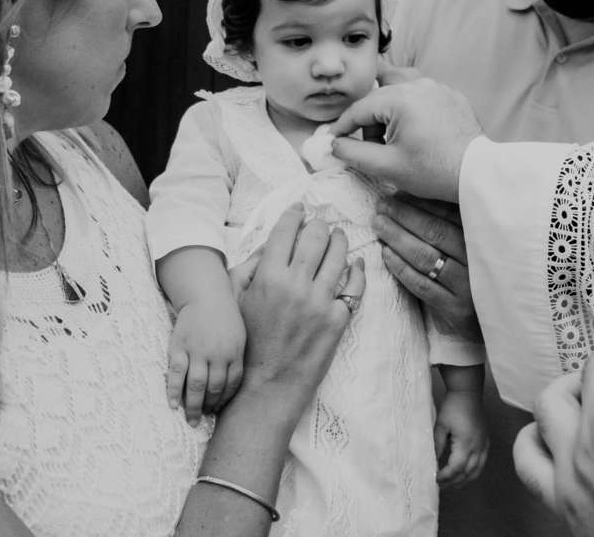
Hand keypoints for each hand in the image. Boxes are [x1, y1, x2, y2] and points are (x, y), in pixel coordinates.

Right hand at [166, 295, 245, 424]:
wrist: (206, 295)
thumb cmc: (224, 319)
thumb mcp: (239, 336)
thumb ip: (236, 359)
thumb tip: (231, 387)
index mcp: (235, 352)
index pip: (232, 384)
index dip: (224, 401)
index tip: (218, 411)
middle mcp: (217, 354)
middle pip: (214, 388)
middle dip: (209, 408)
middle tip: (202, 420)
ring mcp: (197, 350)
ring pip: (196, 385)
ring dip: (193, 406)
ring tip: (191, 420)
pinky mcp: (179, 346)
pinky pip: (176, 373)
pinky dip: (174, 391)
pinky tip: (173, 405)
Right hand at [235, 204, 366, 422]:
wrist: (266, 384)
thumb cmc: (247, 342)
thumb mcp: (236, 299)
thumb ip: (251, 266)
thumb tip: (272, 243)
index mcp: (268, 276)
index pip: (286, 230)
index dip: (295, 214)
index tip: (300, 209)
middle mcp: (296, 284)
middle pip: (316, 236)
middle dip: (319, 224)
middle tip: (319, 225)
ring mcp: (320, 302)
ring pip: (339, 255)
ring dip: (340, 240)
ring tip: (338, 237)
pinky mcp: (338, 320)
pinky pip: (355, 286)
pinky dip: (357, 270)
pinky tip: (356, 263)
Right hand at [327, 78, 483, 201]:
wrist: (478, 174)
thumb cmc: (434, 171)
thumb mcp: (387, 166)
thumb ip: (353, 153)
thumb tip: (335, 144)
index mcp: (400, 98)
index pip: (359, 109)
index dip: (342, 127)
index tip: (334, 141)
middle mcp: (418, 85)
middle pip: (378, 98)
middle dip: (369, 124)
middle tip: (373, 149)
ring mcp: (437, 87)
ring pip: (399, 93)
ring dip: (388, 114)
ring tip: (393, 139)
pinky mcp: (450, 96)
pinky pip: (420, 96)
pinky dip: (410, 111)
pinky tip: (415, 133)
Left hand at [372, 193, 480, 341]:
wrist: (495, 325)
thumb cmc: (476, 279)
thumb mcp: (473, 250)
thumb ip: (453, 226)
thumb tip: (412, 196)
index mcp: (482, 240)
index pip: (450, 214)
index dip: (421, 202)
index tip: (398, 193)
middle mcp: (477, 261)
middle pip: (435, 232)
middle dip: (404, 216)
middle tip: (382, 205)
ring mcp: (467, 287)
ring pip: (426, 257)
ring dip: (398, 237)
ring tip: (378, 224)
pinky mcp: (455, 309)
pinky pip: (422, 285)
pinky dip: (401, 268)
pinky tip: (386, 254)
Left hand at [434, 389, 488, 487]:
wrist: (467, 393)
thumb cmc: (452, 407)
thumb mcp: (440, 426)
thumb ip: (437, 445)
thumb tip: (432, 462)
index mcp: (466, 443)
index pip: (456, 468)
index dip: (446, 476)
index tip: (435, 478)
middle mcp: (478, 447)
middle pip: (468, 472)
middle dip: (454, 481)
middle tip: (441, 485)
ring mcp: (484, 444)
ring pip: (477, 469)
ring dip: (465, 479)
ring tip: (452, 484)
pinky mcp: (485, 441)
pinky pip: (482, 462)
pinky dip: (474, 471)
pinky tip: (466, 473)